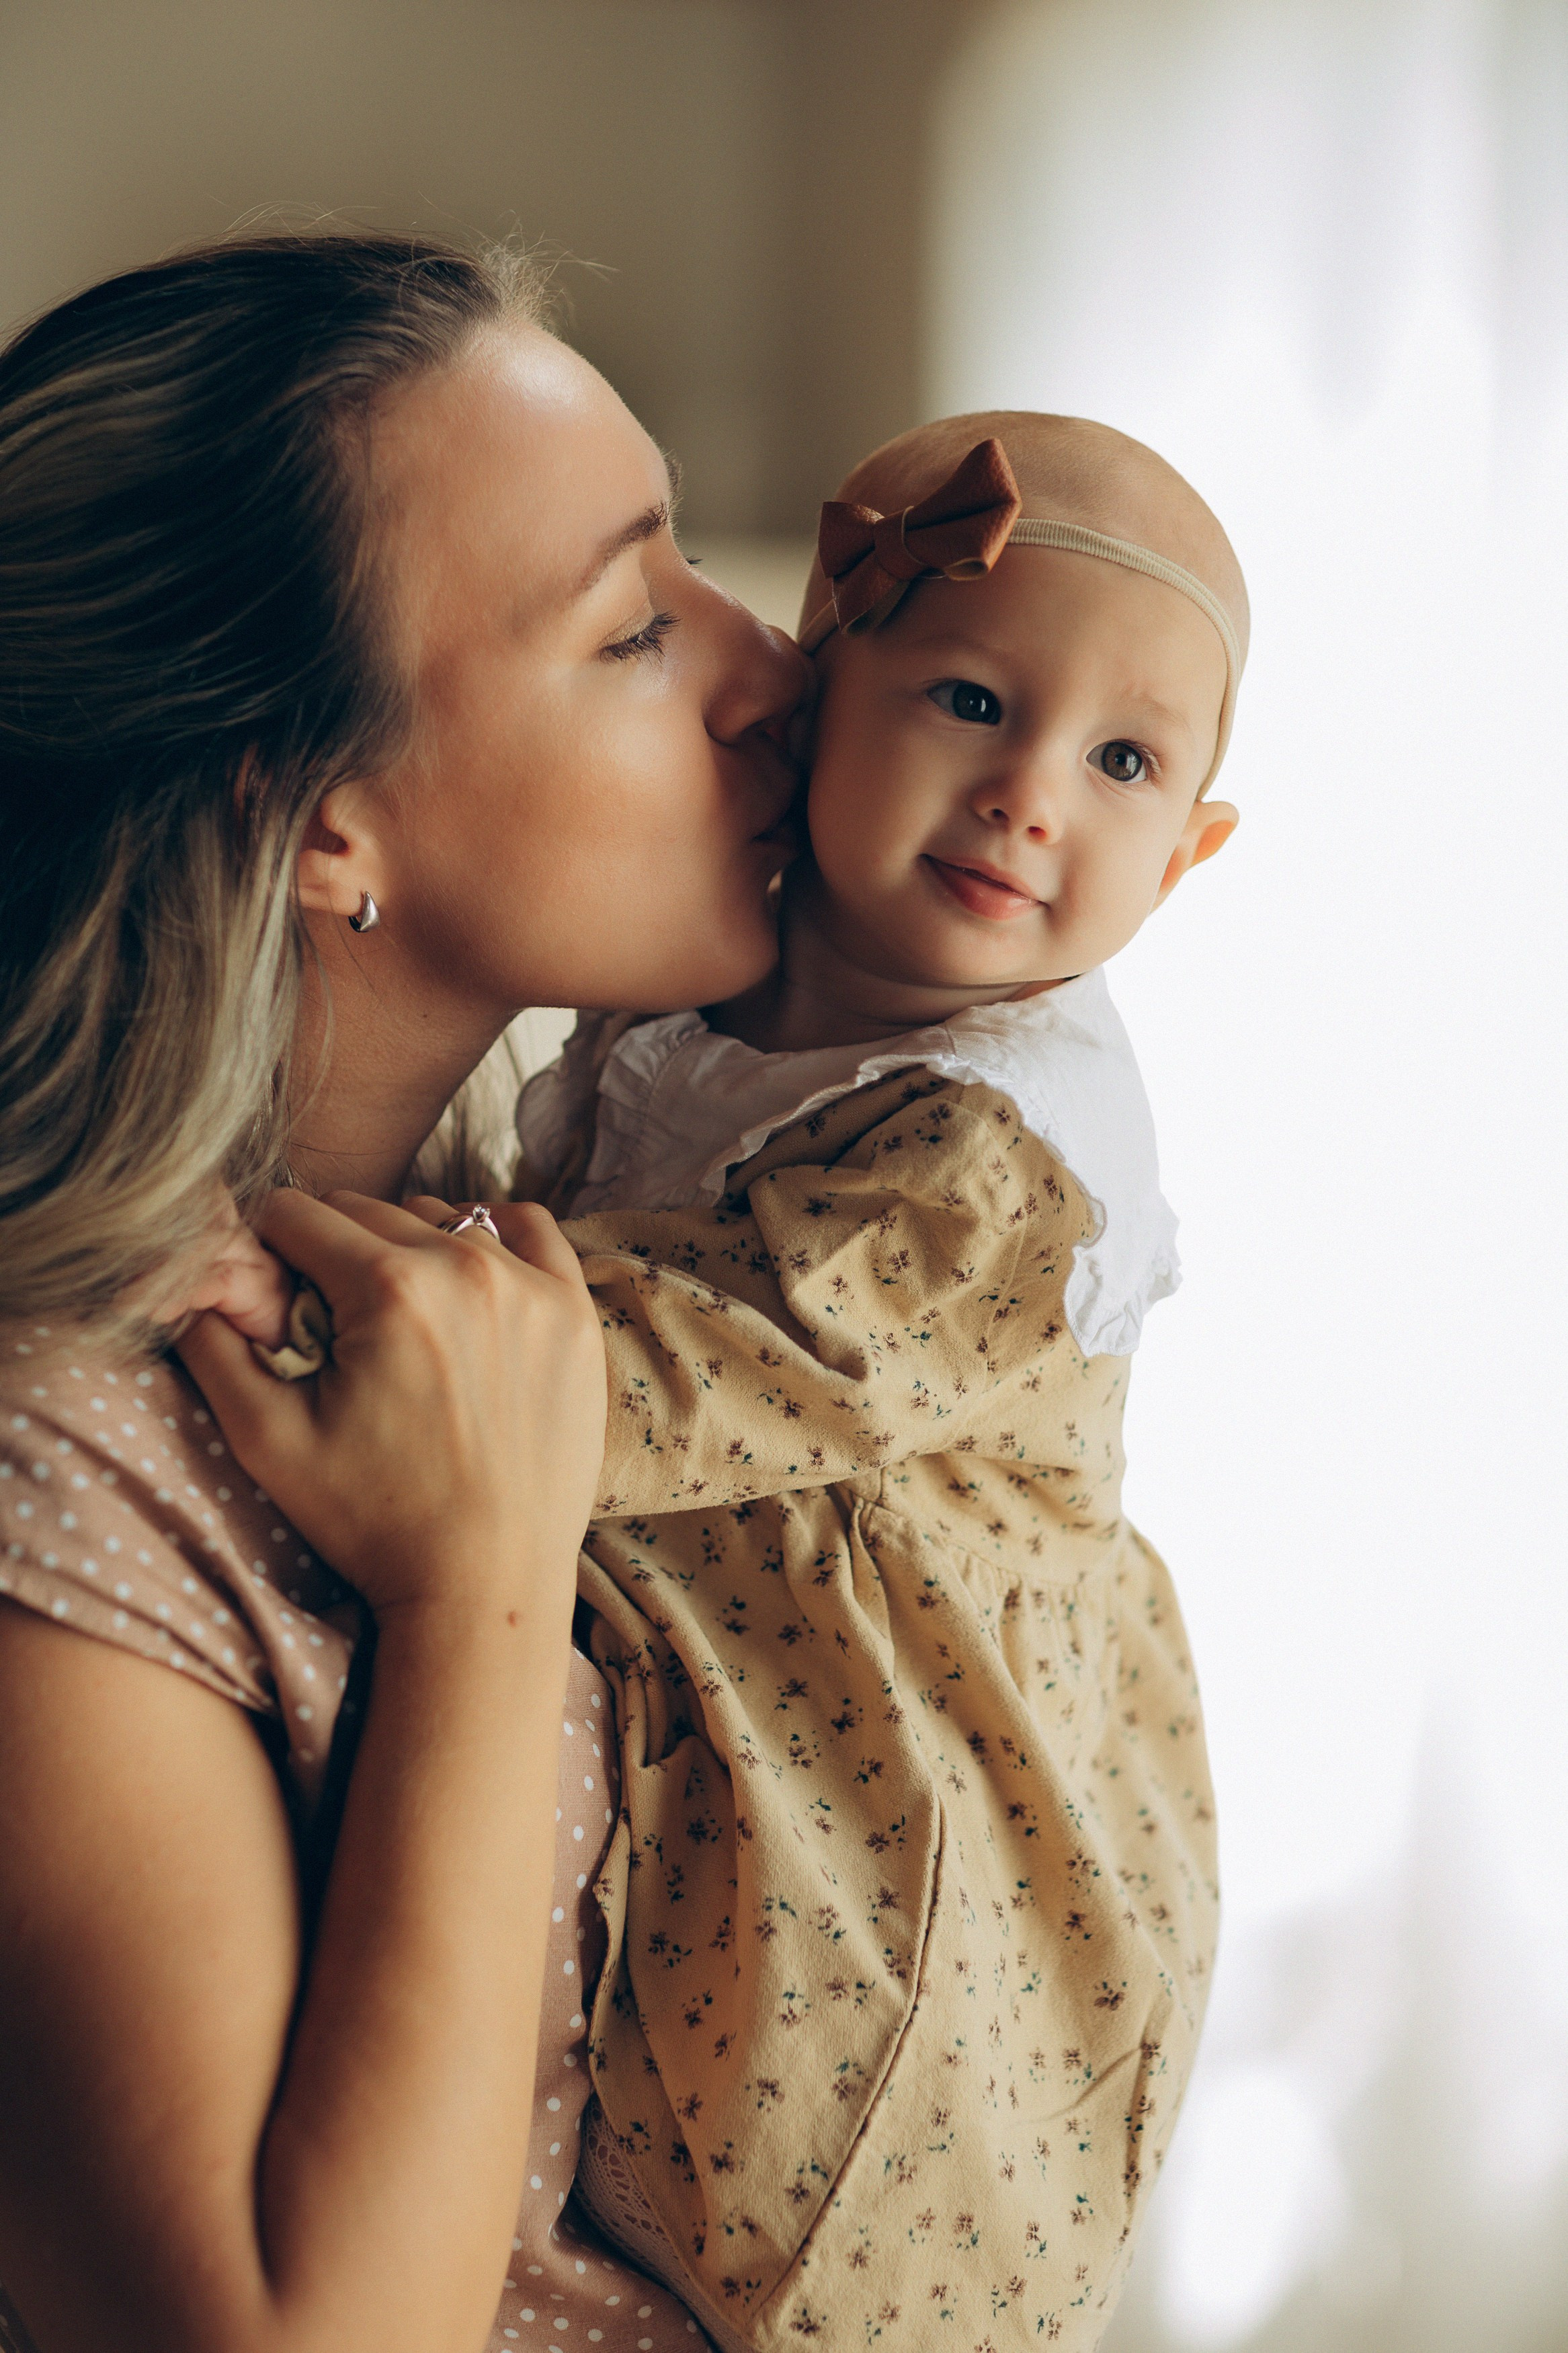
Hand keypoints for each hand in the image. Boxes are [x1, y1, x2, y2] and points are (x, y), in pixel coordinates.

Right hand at [177, 1191, 605, 1621]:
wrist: (485, 1585)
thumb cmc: (375, 1522)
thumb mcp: (266, 1441)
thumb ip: (214, 1345)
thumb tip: (193, 1279)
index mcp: (388, 1289)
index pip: (296, 1213)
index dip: (268, 1249)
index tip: (274, 1295)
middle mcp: (466, 1268)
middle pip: (366, 1211)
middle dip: (332, 1253)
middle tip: (332, 1325)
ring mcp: (532, 1287)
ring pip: (441, 1218)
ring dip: (407, 1248)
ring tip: (398, 1322)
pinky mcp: (573, 1313)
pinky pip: (530, 1230)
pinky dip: (493, 1238)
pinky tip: (468, 1281)